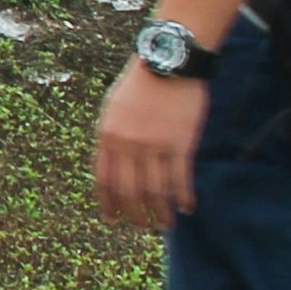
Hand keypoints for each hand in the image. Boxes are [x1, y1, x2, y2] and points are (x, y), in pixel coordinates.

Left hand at [94, 60, 210, 230]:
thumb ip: (111, 137)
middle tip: (141, 227)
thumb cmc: (140, 83)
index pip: (103, 180)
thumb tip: (111, 166)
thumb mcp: (113, 108)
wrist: (168, 61)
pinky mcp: (180, 144)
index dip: (108, 203)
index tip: (112, 219)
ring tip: (164, 225)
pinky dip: (183, 198)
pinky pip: (180, 180)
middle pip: (128, 192)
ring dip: (160, 213)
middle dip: (134, 215)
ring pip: (155, 192)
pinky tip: (187, 208)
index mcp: (106, 136)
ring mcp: (153, 145)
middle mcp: (127, 145)